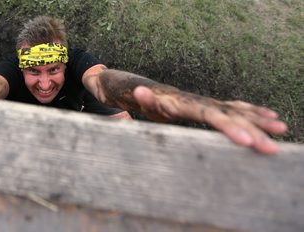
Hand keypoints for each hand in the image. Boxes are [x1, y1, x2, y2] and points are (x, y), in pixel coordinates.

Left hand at [134, 86, 287, 154]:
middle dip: (253, 132)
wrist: (156, 93)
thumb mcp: (146, 103)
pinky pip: (239, 109)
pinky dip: (256, 113)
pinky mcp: (216, 107)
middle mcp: (206, 103)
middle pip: (232, 117)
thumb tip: (139, 90)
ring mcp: (213, 103)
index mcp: (190, 105)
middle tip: (271, 148)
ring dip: (261, 122)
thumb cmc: (150, 103)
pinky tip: (273, 120)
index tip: (245, 141)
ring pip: (240, 112)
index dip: (229, 127)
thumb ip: (146, 98)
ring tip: (281, 131)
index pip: (212, 116)